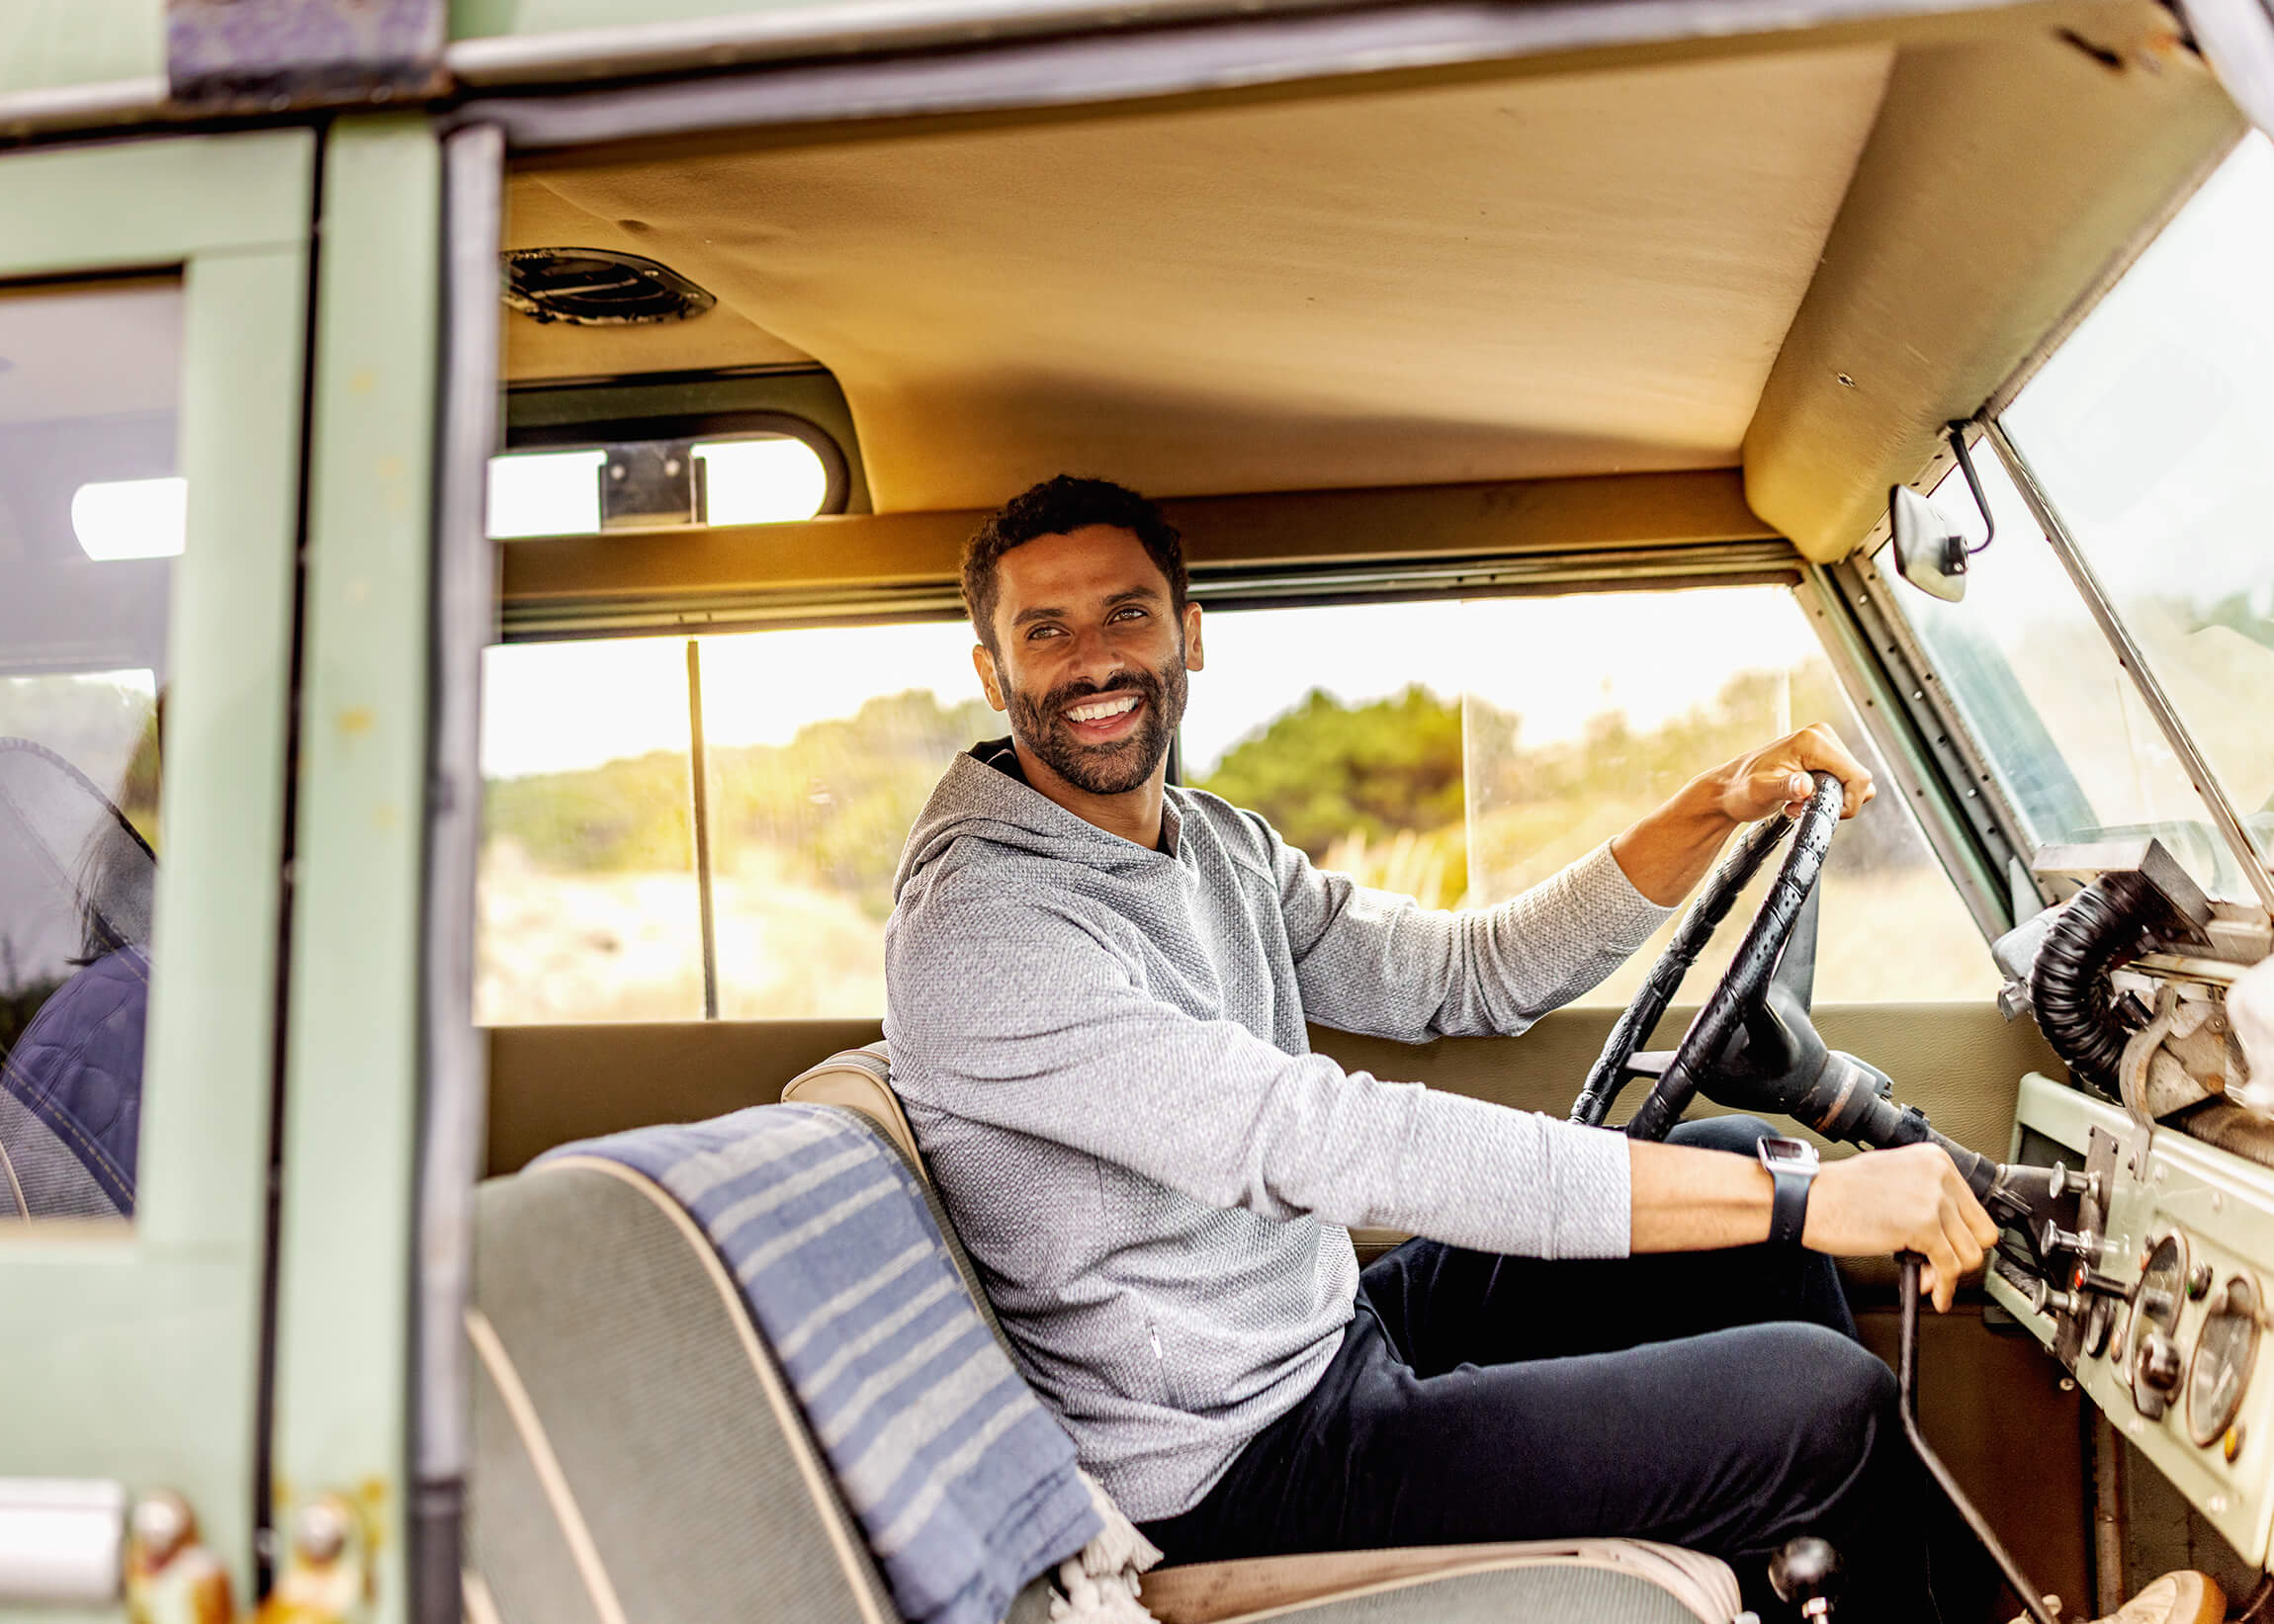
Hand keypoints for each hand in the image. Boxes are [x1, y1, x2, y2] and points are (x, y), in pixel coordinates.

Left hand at [1708, 724, 1875, 823]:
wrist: (1729, 789)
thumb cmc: (1740, 790)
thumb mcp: (1760, 792)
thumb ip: (1785, 788)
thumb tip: (1806, 786)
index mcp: (1813, 741)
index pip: (1858, 776)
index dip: (1848, 802)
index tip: (1820, 812)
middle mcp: (1822, 736)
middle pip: (1859, 780)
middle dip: (1835, 801)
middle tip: (1801, 807)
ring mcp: (1825, 744)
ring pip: (1854, 782)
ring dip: (1831, 799)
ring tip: (1799, 802)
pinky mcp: (1824, 755)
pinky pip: (1844, 781)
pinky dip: (1828, 794)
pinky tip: (1802, 797)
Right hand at [1802, 1144, 1999, 1311]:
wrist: (1809, 1198)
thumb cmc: (1838, 1191)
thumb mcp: (1893, 1177)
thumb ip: (1925, 1195)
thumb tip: (1947, 1229)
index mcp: (1934, 1160)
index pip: (1975, 1209)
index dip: (1960, 1237)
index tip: (1947, 1250)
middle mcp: (1939, 1175)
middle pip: (1979, 1233)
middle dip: (1960, 1256)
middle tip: (1938, 1266)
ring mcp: (1933, 1200)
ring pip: (1968, 1254)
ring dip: (1948, 1274)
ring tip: (1926, 1277)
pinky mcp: (1923, 1226)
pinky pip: (1948, 1268)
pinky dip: (1942, 1286)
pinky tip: (1931, 1291)